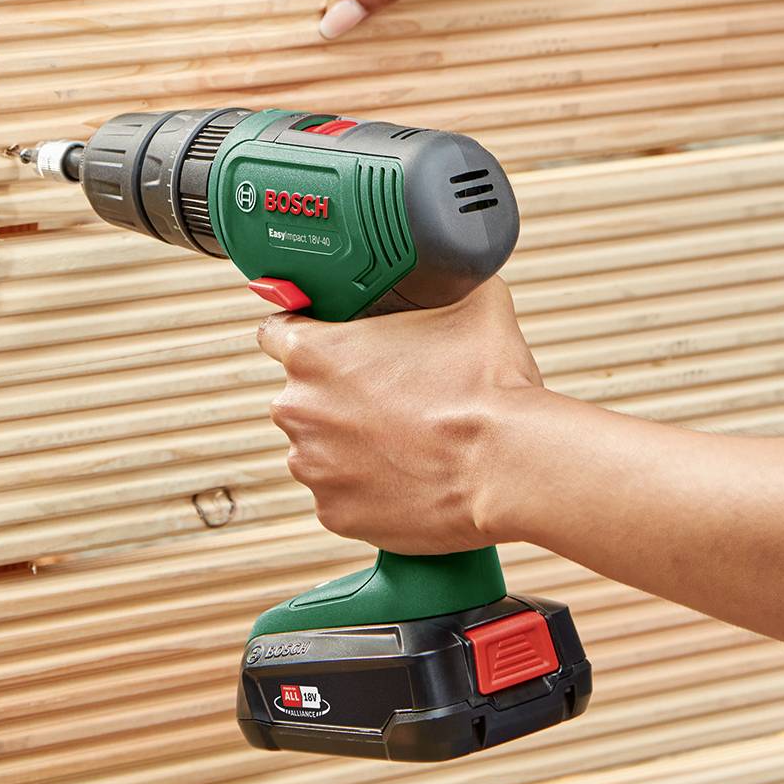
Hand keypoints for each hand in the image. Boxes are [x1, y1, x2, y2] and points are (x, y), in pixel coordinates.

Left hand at [255, 280, 552, 551]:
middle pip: (303, 395)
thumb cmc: (487, 388)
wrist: (507, 466)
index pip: (276, 332)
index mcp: (313, 353)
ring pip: (321, 448)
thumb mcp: (475, 303)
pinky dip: (367, 487)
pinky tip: (408, 476)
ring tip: (406, 439)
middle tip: (390, 394)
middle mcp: (299, 410)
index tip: (328, 341)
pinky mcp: (335, 514)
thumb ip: (448, 281)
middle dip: (337, 395)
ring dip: (350, 444)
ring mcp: (313, 467)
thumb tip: (458, 269)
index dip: (305, 331)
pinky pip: (342, 494)